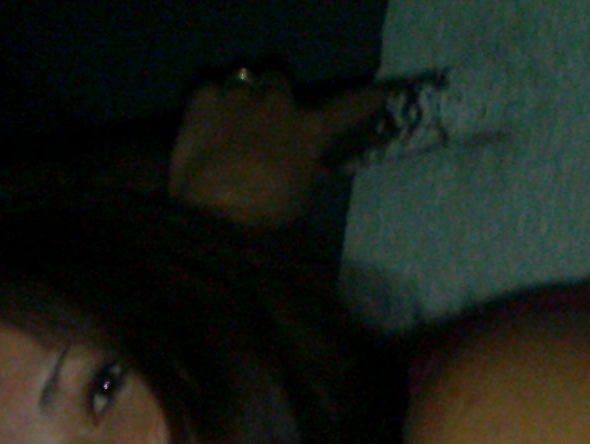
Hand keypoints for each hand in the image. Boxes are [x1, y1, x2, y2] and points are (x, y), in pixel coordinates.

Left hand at [168, 73, 387, 228]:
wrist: (208, 215)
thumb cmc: (262, 215)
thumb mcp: (297, 200)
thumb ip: (307, 174)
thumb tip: (315, 166)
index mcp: (310, 129)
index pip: (348, 107)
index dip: (367, 100)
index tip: (384, 91)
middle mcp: (280, 101)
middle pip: (281, 84)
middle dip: (274, 100)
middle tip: (262, 126)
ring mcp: (241, 95)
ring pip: (246, 81)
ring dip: (243, 99)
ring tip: (230, 126)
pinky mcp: (205, 96)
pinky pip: (212, 90)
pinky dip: (211, 106)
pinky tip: (205, 129)